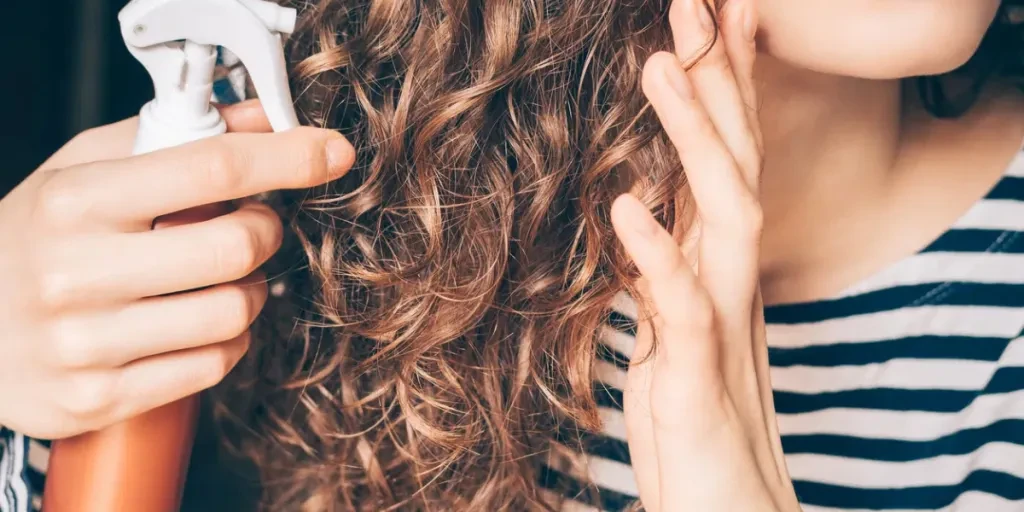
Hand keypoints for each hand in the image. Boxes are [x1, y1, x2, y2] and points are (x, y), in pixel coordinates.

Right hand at [0, 100, 354, 438]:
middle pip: (235, 248)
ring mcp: (86, 343)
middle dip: (264, 231)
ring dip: (251, 292)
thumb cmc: (33, 240)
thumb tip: (260, 118)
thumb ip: (170, 139)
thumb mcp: (82, 170)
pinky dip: (227, 341)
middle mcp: (76, 272)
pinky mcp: (98, 398)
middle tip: (251, 225)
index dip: (286, 158)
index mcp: (76, 200)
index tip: (329, 153)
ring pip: (233, 314)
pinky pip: (212, 366)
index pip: (210, 168)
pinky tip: (198, 323)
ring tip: (220, 279)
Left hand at [611, 0, 799, 510]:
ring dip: (695, 138)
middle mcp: (728, 285)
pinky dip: (658, 256)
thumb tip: (646, 219)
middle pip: (736, 164)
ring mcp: (722, 329)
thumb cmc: (694, 428)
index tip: (712, 17)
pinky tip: (626, 208)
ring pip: (725, 216)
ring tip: (657, 65)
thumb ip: (666, 275)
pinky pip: (684, 310)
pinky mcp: (698, 383)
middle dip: (719, 79)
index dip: (722, 87)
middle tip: (696, 1)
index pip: (726, 161)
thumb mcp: (674, 335)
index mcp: (714, 269)